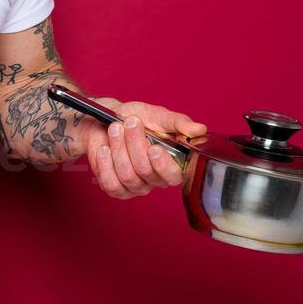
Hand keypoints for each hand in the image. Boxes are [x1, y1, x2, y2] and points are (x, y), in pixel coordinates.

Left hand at [82, 97, 206, 198]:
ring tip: (115, 128)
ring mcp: (135, 185)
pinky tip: (104, 149)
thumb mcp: (157, 115)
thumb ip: (178, 123)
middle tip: (129, 123)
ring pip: (128, 176)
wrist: (103, 119)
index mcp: (171, 163)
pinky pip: (111, 184)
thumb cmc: (134, 118)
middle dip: (135, 144)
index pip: (174, 175)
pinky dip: (105, 163)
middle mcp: (154, 179)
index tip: (154, 147)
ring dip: (119, 148)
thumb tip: (199, 129)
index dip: (163, 165)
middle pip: (146, 171)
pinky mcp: (115, 188)